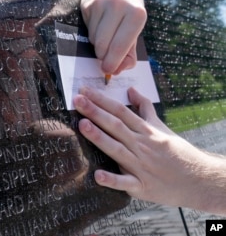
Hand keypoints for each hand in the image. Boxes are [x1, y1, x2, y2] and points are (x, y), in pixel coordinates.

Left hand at [73, 86, 225, 213]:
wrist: (199, 180)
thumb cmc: (177, 152)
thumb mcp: (162, 127)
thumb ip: (144, 108)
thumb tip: (132, 89)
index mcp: (146, 131)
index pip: (121, 111)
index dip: (102, 100)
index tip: (84, 91)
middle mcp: (142, 146)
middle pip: (116, 126)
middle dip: (95, 112)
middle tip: (77, 100)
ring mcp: (141, 166)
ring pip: (117, 150)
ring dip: (99, 137)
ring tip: (82, 125)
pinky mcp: (142, 186)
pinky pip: (125, 182)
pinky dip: (112, 179)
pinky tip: (97, 175)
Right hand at [80, 0, 146, 73]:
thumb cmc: (131, 10)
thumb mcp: (137, 29)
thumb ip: (129, 53)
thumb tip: (116, 70)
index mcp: (136, 14)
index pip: (119, 46)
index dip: (112, 62)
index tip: (108, 70)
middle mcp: (117, 6)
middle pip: (102, 44)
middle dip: (103, 55)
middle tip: (105, 56)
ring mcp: (99, 3)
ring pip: (92, 37)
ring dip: (97, 42)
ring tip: (105, 34)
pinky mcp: (86, 2)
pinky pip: (86, 27)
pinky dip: (92, 31)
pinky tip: (99, 23)